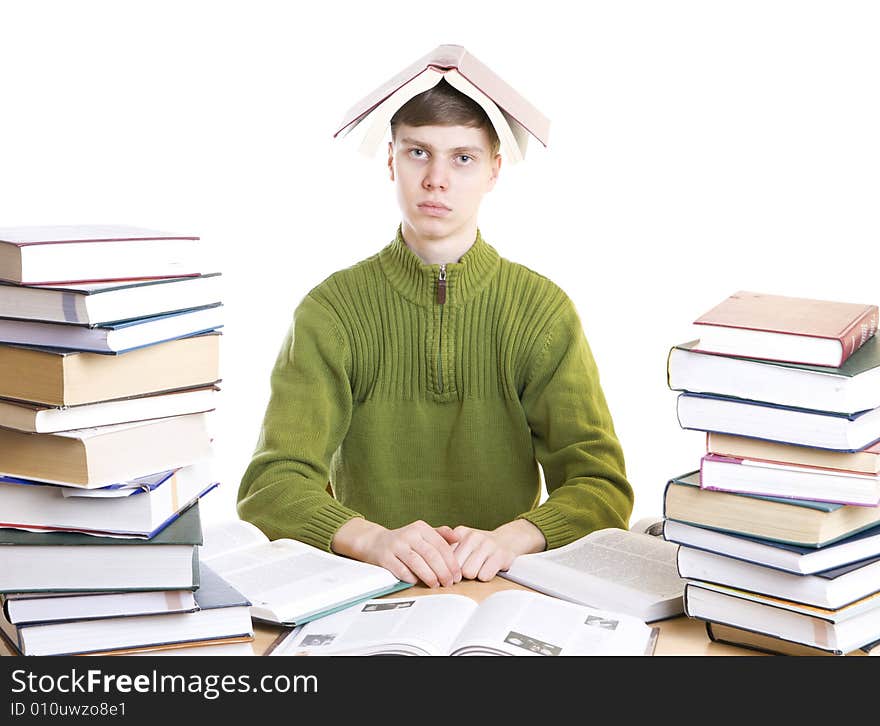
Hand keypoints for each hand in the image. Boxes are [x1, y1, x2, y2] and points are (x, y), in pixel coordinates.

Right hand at [332, 518, 461, 587]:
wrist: (375, 542)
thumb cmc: (404, 541)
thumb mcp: (422, 533)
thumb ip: (441, 534)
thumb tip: (460, 536)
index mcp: (421, 528)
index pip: (441, 545)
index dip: (451, 562)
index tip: (457, 575)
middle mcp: (409, 534)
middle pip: (430, 554)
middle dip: (443, 571)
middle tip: (449, 583)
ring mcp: (396, 545)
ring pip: (416, 562)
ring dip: (429, 576)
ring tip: (436, 585)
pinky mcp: (385, 557)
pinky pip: (400, 570)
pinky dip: (411, 577)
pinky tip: (417, 582)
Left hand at [450, 520, 545, 581]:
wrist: (507, 539)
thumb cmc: (480, 545)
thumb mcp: (462, 541)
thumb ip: (446, 548)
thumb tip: (431, 565)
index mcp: (460, 532)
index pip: (445, 557)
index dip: (448, 567)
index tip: (452, 570)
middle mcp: (473, 536)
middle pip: (456, 568)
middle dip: (461, 573)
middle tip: (469, 568)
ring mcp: (487, 545)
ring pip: (469, 573)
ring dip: (474, 575)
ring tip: (479, 567)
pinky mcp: (500, 556)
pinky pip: (484, 576)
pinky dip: (486, 576)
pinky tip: (489, 568)